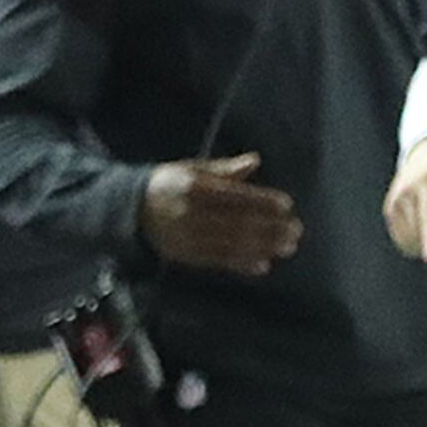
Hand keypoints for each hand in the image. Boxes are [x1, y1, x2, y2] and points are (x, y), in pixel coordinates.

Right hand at [139, 154, 300, 276]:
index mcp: (192, 187)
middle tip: (295, 230)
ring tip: (287, 247)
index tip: (286, 205)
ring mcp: (187, 237)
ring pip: (231, 244)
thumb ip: (224, 170)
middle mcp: (189, 213)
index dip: (262, 202)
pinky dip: (241, 264)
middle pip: (236, 222)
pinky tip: (262, 264)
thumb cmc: (168, 185)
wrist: (130, 211)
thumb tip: (254, 161)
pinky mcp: (186, 256)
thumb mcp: (192, 169)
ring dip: (262, 247)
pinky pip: (217, 261)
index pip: (234, 196)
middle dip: (269, 227)